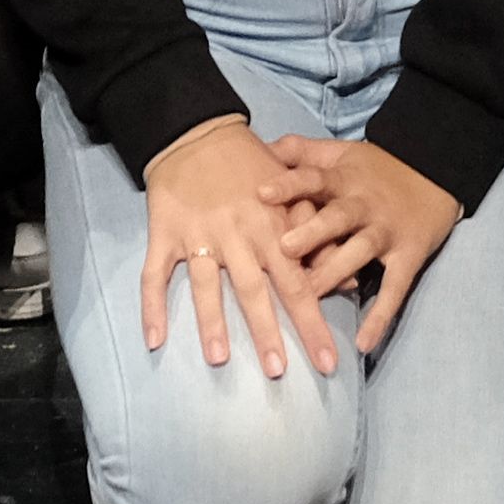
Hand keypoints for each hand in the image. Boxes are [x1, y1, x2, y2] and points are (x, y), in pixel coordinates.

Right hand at [135, 115, 336, 376]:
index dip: (313, 324)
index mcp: (272, 230)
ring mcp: (199, 236)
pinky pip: (154, 274)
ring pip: (205, 285)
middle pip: (254, 290)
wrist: (199, 131)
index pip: (298, 284)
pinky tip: (154, 339)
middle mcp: (237, 237)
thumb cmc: (253, 166)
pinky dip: (151, 306)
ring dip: (211, 321)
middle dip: (267, 332)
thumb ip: (320, 238)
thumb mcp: (294, 193)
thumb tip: (352, 281)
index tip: (329, 362)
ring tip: (218, 359)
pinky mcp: (165, 233)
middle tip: (278, 372)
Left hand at [263, 132, 469, 352]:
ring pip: (359, 252)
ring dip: (335, 272)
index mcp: (343, 180)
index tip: (260, 192)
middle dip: (312, 232)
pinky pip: (394, 290)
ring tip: (309, 295)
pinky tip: (364, 344)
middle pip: (336, 217)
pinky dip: (380, 317)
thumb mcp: (340, 153)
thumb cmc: (376, 169)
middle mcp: (363, 206)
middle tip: (283, 248)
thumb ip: (301, 150)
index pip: (313, 179)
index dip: (289, 185)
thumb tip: (259, 145)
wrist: (435, 173)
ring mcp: (386, 233)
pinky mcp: (408, 258)